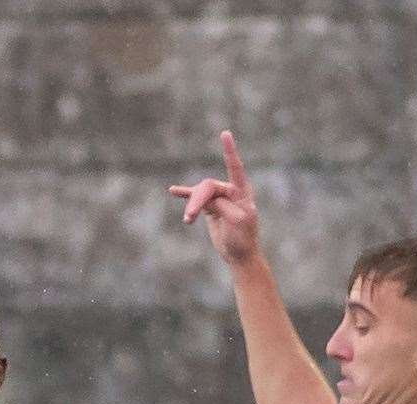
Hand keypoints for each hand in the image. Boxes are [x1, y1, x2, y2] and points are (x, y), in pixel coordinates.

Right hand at [168, 130, 260, 266]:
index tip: (225, 134)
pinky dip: (185, 195)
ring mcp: (219, 199)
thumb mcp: (237, 222)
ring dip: (192, 206)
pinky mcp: (209, 208)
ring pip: (200, 195)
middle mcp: (230, 191)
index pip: (235, 167)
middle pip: (209, 188)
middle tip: (189, 217)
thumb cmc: (243, 239)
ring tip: (187, 220)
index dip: (229, 151)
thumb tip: (209, 200)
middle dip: (198, 200)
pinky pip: (195, 199)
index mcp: (242, 192)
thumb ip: (224, 206)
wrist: (239, 255)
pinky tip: (173, 190)